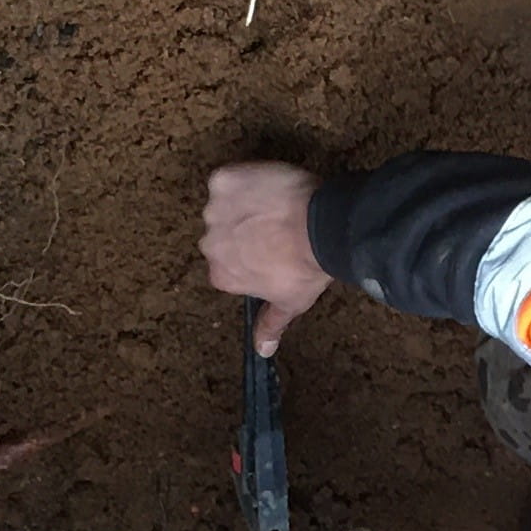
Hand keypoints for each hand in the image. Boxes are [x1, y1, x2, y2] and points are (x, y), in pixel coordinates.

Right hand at [202, 161, 333, 354]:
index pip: (227, 265)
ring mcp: (214, 209)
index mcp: (221, 275)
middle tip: (274, 228)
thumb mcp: (291, 303)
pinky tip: (267, 187)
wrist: (320, 226)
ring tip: (275, 207)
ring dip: (244, 205)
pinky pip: (228, 178)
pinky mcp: (223, 180)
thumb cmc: (306, 267)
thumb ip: (271, 325)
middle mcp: (209, 244)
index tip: (269, 252)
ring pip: (225, 206)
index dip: (249, 257)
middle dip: (242, 231)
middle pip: (221, 235)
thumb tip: (263, 351)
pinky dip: (244, 179)